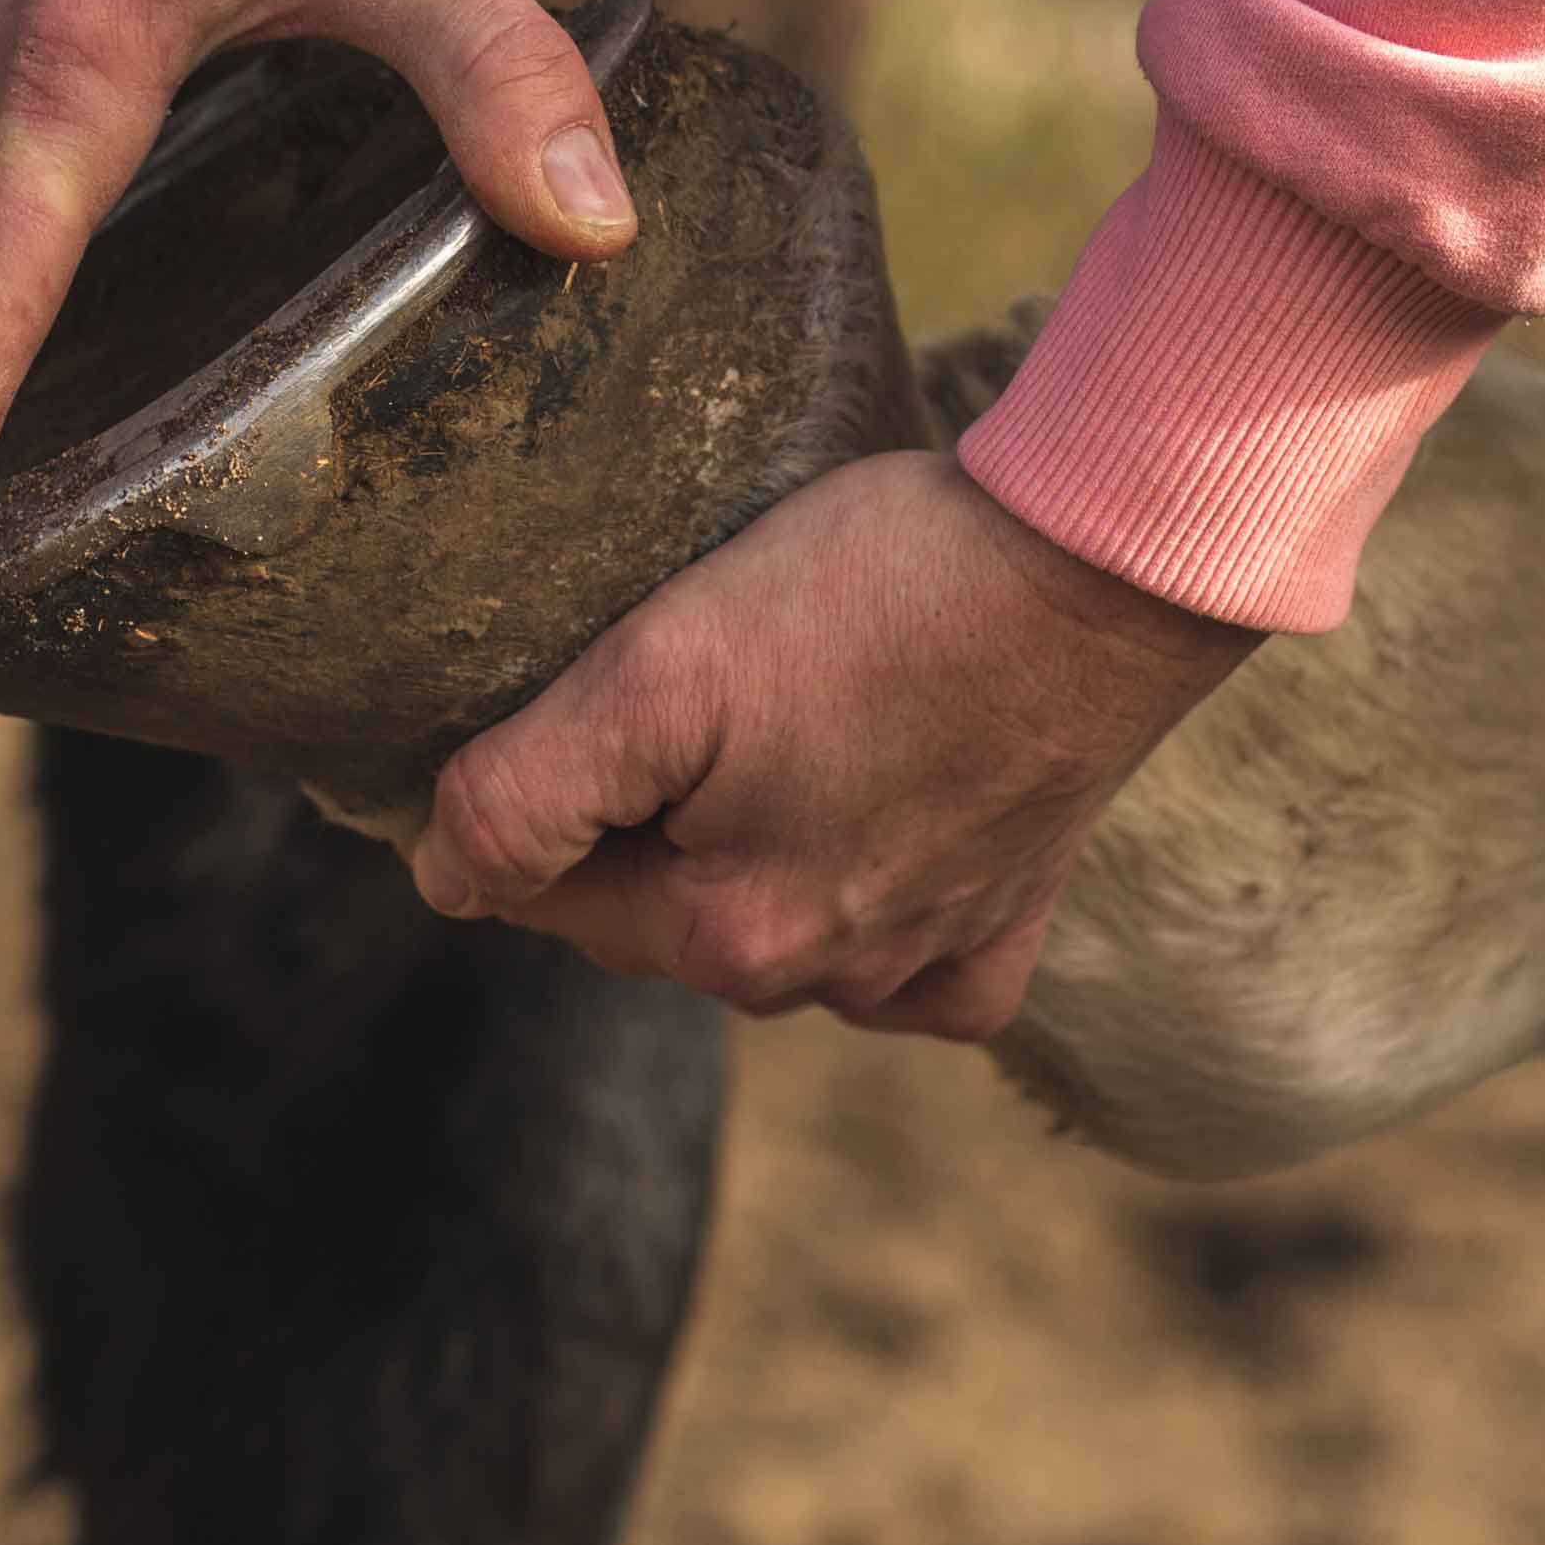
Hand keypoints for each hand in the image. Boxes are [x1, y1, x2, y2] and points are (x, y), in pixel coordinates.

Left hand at [413, 455, 1260, 1038]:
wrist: (1104, 565)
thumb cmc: (880, 593)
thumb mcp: (661, 666)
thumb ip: (527, 792)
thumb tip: (440, 881)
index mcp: (727, 938)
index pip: (550, 887)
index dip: (538, 783)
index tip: (587, 684)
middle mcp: (829, 979)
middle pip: (659, 909)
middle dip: (644, 816)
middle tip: (690, 681)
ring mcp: (929, 958)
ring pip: (774, 925)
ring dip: (749, 846)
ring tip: (789, 715)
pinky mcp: (1012, 922)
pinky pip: (913, 962)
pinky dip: (881, 906)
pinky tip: (882, 821)